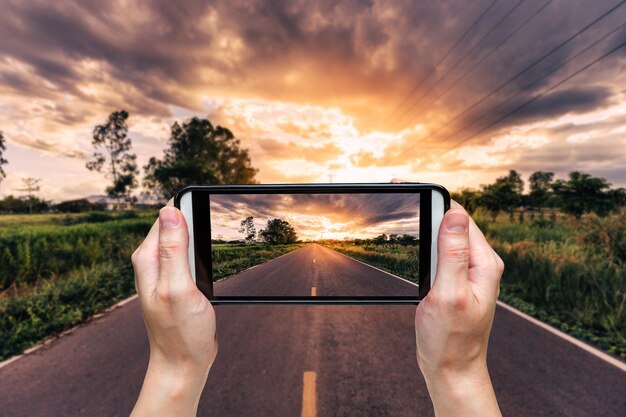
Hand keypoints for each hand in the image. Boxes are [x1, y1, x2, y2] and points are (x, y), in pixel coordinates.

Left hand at [130, 202, 216, 416]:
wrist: (183, 362)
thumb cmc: (182, 331)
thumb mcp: (179, 288)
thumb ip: (173, 250)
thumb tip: (170, 211)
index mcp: (148, 259)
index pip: (166, 215)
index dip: (188, 209)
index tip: (206, 214)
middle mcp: (152, 262)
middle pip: (175, 224)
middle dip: (195, 221)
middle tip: (213, 234)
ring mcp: (164, 271)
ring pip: (184, 239)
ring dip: (200, 238)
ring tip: (211, 248)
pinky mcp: (176, 280)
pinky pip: (188, 255)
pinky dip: (201, 253)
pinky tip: (209, 261)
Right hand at [416, 201, 502, 416]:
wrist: (452, 368)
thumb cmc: (450, 338)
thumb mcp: (449, 293)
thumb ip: (453, 253)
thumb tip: (454, 214)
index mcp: (484, 263)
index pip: (460, 215)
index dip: (433, 197)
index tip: (407, 186)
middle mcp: (481, 263)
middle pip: (454, 221)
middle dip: (428, 204)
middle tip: (398, 189)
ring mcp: (470, 272)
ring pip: (448, 235)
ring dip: (427, 220)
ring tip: (404, 206)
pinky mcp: (458, 280)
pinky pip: (444, 251)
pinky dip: (428, 240)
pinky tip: (415, 238)